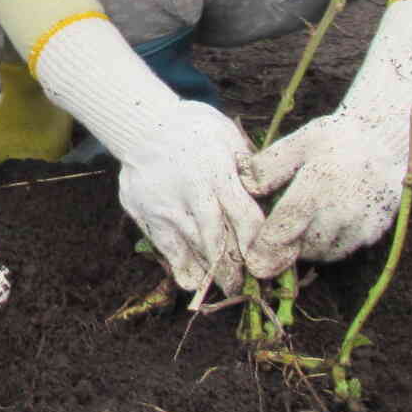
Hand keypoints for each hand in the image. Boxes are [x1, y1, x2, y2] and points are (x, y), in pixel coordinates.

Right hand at [112, 102, 261, 296]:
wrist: (142, 123)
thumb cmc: (194, 129)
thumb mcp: (227, 135)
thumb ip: (248, 165)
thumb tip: (268, 192)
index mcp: (216, 171)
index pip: (243, 216)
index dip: (257, 244)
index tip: (268, 261)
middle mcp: (190, 191)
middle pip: (217, 239)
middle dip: (234, 268)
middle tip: (247, 287)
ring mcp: (164, 203)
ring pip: (191, 247)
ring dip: (211, 272)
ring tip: (227, 289)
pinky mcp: (144, 212)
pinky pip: (165, 245)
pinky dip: (180, 266)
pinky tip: (193, 281)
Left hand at [241, 0, 411, 277]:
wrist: (385, 142)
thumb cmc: (335, 139)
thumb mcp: (300, 140)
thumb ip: (269, 164)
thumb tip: (244, 185)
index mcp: (321, 180)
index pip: (289, 224)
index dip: (267, 247)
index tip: (252, 264)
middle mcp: (345, 208)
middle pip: (303, 246)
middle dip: (282, 247)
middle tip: (269, 236)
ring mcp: (363, 224)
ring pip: (321, 253)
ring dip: (303, 246)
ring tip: (299, 221)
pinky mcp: (373, 235)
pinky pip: (339, 251)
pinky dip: (324, 245)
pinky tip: (320, 223)